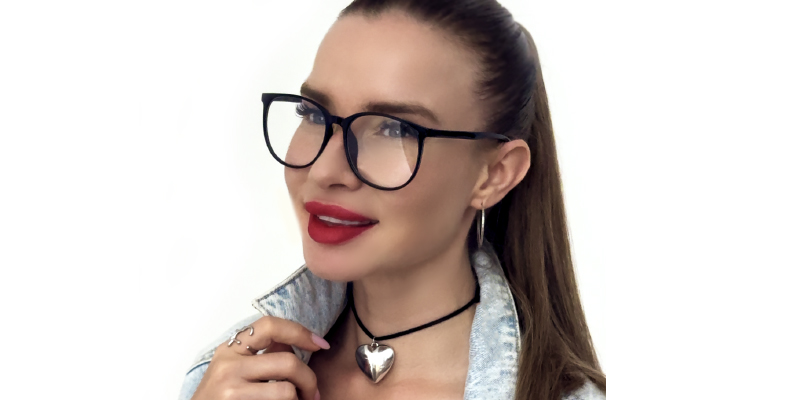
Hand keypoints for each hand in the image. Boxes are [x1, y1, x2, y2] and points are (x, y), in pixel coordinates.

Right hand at [190, 316, 329, 399]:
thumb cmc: (219, 399)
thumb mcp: (233, 369)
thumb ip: (261, 353)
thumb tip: (296, 343)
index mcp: (230, 350)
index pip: (270, 325)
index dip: (300, 332)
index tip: (320, 344)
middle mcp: (228, 366)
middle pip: (288, 362)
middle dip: (309, 379)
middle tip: (313, 394)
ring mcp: (231, 390)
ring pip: (287, 390)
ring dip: (299, 399)